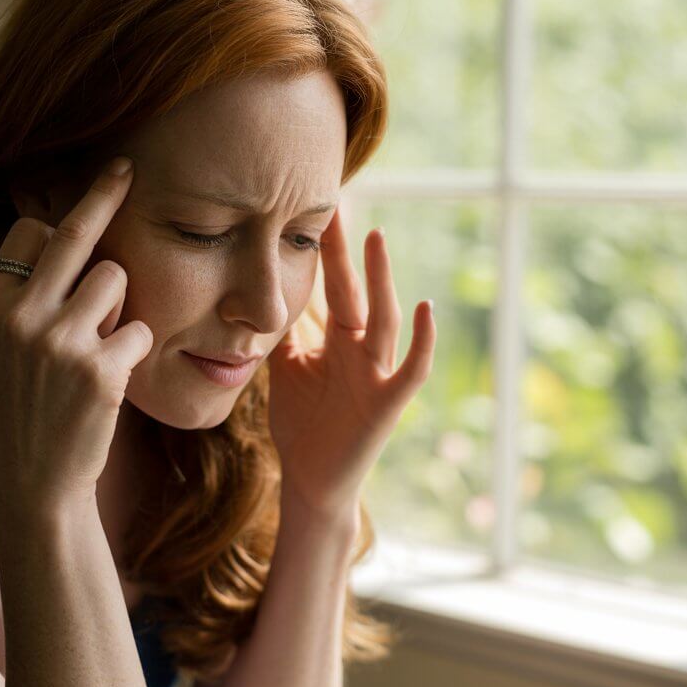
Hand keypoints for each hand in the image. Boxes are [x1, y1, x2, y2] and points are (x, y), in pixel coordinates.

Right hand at [0, 156, 152, 514]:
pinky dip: (137, 349)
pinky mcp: (101, 369)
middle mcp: (21, 316)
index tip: (83, 199)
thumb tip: (56, 228)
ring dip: (121, 307)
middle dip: (104, 193)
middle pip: (73, 234)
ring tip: (99, 345)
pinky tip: (114, 377)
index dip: (59, 227)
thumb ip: (30, 294)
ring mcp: (60, 342)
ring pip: (117, 279)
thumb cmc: (32, 404)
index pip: (30, 234)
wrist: (37, 480)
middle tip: (125, 166)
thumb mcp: (11, 345)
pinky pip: (142, 329)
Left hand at [266, 205, 436, 523]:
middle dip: (345, 252)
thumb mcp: (286, 370)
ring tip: (375, 239)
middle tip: (337, 205)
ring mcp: (377, 373)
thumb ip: (282, 332)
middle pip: (354, 292)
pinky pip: (412, 367)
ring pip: (383, 318)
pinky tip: (426, 307)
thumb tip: (260, 291)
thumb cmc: (304, 425)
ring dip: (380, 279)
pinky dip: (423, 339)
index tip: (316, 209)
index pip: (332, 287)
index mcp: (337, 340)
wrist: (311, 481)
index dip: (325, 251)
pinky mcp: (389, 403)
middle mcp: (360, 349)